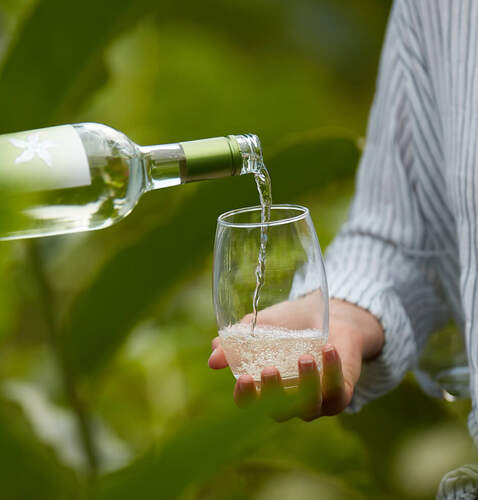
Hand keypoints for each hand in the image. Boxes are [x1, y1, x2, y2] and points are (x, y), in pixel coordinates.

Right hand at [209, 297, 383, 420]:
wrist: (327, 315)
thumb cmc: (289, 324)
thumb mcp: (260, 327)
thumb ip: (238, 339)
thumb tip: (214, 352)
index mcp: (265, 389)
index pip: (250, 404)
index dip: (245, 396)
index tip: (244, 378)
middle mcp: (289, 401)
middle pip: (278, 411)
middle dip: (273, 393)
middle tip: (269, 369)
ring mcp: (316, 401)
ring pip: (309, 406)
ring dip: (306, 384)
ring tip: (304, 357)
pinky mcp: (340, 393)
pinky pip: (337, 392)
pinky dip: (333, 371)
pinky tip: (328, 349)